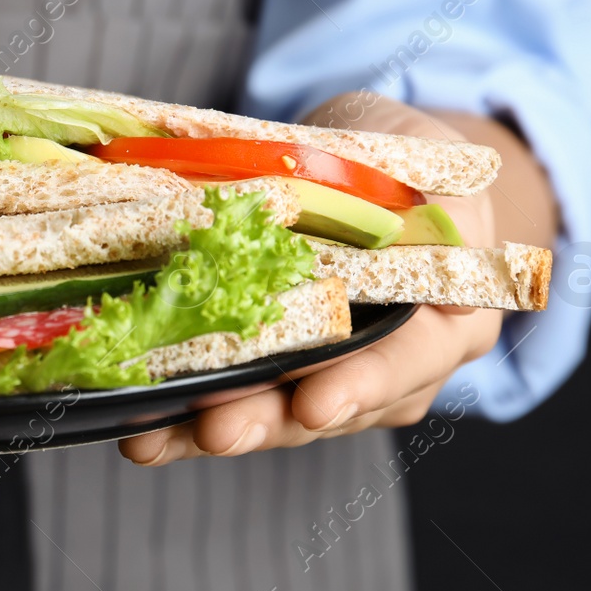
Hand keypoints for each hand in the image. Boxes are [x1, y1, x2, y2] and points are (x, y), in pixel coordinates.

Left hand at [118, 93, 507, 465]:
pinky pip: (243, 403)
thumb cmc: (404, 160)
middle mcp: (399, 367)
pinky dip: (189, 418)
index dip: (361, 382)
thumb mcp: (415, 152)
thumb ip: (408, 185)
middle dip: (270, 419)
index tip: (315, 403)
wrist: (383, 178)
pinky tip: (142, 429)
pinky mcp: (286, 379)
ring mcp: (339, 379)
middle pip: (332, 405)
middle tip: (217, 430)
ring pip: (280, 416)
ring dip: (213, 428)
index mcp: (448, 317)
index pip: (408, 357)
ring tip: (156, 437)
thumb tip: (389, 206)